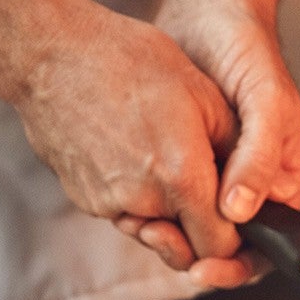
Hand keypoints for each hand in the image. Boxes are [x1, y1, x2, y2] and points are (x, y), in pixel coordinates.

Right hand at [16, 0, 245, 271]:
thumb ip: (235, 151)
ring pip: (152, 227)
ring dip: (165, 207)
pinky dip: (134, 194)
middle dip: (198, 224)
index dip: (234, 236)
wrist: (52, 55)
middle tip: (201, 183)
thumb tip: (248, 187)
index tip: (235, 217)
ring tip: (161, 153)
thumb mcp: (204, 95)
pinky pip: (122, 211)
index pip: (220, 245)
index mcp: (181, 176)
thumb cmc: (128, 61)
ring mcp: (107, 204)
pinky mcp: (83, 199)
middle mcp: (143, 201)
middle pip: (185, 242)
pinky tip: (130, 151)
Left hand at [139, 0, 299, 287]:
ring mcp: (215, 176)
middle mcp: (251, 186)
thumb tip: (240, 213)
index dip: (237, 263)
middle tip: (161, 244)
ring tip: (142, 226)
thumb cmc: (250, 51)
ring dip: (169, 235)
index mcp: (283, 180)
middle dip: (195, 253)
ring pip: (194, 228)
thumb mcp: (268, 103)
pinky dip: (152, 210)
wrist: (208, 13)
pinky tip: (131, 206)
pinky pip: (168, 202)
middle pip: (227, 245)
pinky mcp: (181, 164)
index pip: (269, 245)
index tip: (204, 267)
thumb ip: (260, 158)